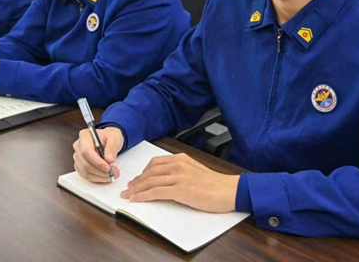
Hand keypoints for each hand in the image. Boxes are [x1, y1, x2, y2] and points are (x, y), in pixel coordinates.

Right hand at [73, 127, 123, 183]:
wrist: (108, 141)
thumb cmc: (109, 137)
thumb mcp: (114, 138)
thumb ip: (112, 147)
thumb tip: (109, 159)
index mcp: (84, 136)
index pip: (86, 151)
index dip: (96, 161)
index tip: (107, 167)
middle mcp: (78, 146)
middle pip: (85, 163)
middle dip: (100, 171)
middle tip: (113, 172)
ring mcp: (78, 157)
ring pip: (86, 172)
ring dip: (100, 176)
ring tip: (112, 174)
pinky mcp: (80, 166)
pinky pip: (86, 176)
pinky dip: (97, 178)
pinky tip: (106, 176)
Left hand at [121, 153, 239, 212]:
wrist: (229, 190)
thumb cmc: (215, 184)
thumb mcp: (195, 171)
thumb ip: (181, 172)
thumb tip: (166, 180)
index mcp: (181, 159)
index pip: (155, 163)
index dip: (143, 172)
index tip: (136, 179)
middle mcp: (178, 165)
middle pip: (150, 172)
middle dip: (136, 181)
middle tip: (128, 188)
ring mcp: (179, 177)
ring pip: (150, 181)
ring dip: (136, 189)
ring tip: (128, 195)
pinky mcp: (180, 190)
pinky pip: (156, 192)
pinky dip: (143, 196)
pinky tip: (137, 199)